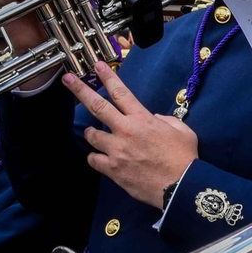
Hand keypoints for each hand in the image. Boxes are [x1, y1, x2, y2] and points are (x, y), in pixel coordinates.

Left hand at [63, 61, 197, 208]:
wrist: (180, 186)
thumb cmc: (184, 158)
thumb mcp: (183, 131)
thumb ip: (166, 120)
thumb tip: (154, 117)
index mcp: (142, 118)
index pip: (121, 92)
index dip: (107, 77)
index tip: (97, 66)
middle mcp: (125, 130)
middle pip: (97, 106)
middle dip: (80, 90)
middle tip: (67, 80)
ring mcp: (116, 150)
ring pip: (91, 135)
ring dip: (91, 133)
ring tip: (93, 134)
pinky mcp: (112, 169)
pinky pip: (93, 159)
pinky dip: (95, 157)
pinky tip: (100, 158)